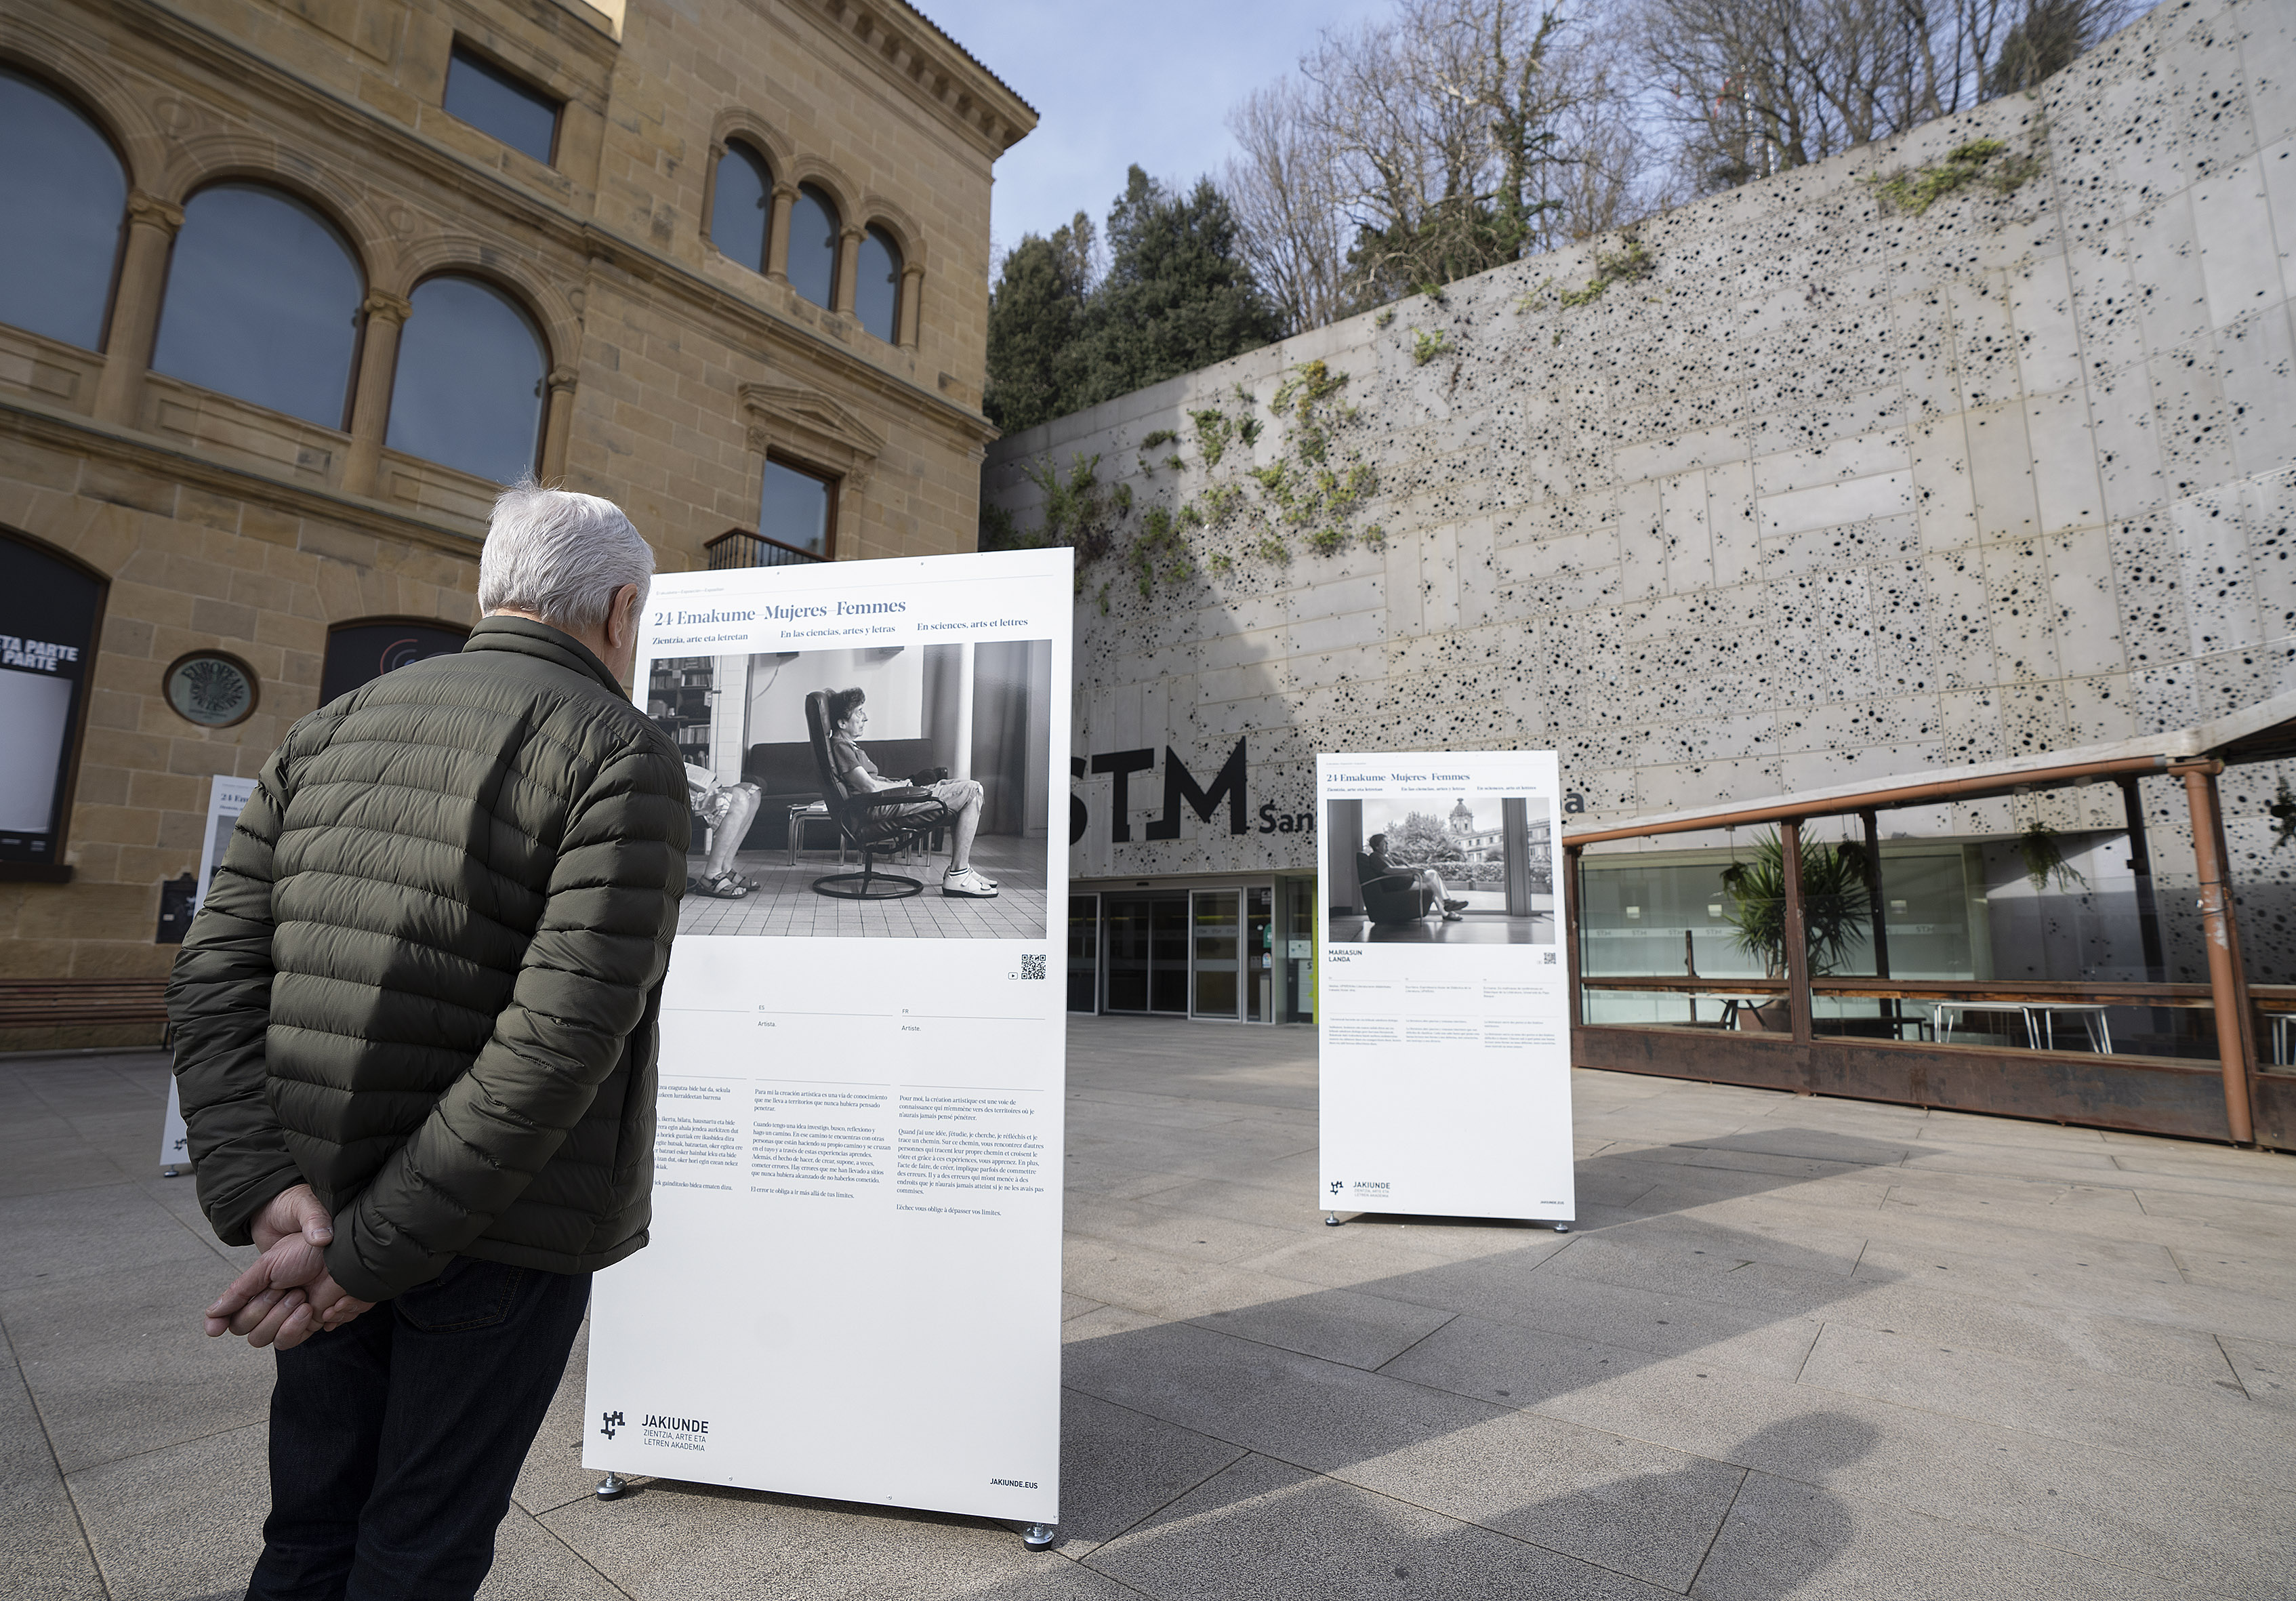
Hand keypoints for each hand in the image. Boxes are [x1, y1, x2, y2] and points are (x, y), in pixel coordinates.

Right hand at [205, 1183, 353, 1347]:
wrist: (339, 1255)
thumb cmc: (304, 1253)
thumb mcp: (266, 1266)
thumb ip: (238, 1291)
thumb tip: (210, 1318)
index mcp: (257, 1291)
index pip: (232, 1317)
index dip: (224, 1321)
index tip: (214, 1329)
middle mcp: (269, 1308)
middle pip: (247, 1331)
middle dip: (263, 1309)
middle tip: (286, 1289)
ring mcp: (288, 1319)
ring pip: (265, 1339)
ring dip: (280, 1318)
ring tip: (301, 1296)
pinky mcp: (307, 1326)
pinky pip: (289, 1341)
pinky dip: (296, 1327)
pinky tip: (309, 1309)